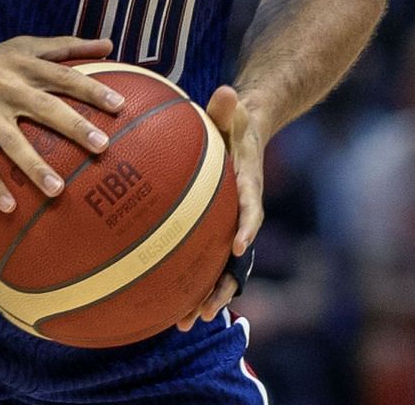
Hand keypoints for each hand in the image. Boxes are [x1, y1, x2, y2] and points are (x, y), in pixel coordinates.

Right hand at [0, 36, 124, 213]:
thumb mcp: (24, 47)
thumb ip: (66, 46)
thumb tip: (109, 45)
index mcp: (23, 64)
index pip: (63, 75)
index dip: (91, 89)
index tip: (119, 106)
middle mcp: (5, 86)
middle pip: (43, 107)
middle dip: (73, 126)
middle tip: (102, 146)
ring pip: (12, 141)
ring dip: (34, 166)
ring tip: (58, 190)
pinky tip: (10, 207)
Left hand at [176, 84, 265, 330]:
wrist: (247, 133)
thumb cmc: (235, 121)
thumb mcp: (234, 111)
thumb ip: (228, 106)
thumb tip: (227, 91)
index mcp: (248, 184)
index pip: (251, 208)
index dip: (247, 227)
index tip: (238, 245)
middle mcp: (241, 213)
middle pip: (236, 257)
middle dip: (223, 284)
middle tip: (205, 309)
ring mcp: (227, 226)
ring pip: (219, 269)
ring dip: (204, 296)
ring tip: (185, 322)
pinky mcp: (212, 232)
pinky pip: (201, 261)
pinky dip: (187, 283)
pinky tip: (163, 305)